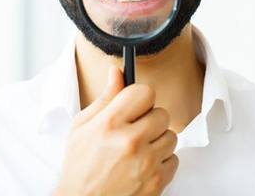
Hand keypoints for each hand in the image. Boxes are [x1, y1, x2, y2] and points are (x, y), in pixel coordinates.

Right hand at [54, 66, 178, 195]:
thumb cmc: (80, 166)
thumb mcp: (82, 126)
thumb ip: (105, 98)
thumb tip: (117, 72)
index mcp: (110, 123)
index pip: (145, 92)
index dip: (140, 98)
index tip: (134, 106)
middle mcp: (130, 141)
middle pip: (162, 113)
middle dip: (149, 120)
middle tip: (134, 131)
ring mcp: (146, 163)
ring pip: (171, 136)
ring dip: (157, 141)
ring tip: (137, 150)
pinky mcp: (157, 181)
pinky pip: (174, 159)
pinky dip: (162, 162)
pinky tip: (143, 165)